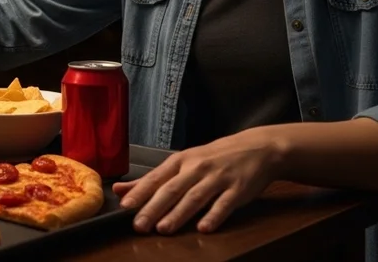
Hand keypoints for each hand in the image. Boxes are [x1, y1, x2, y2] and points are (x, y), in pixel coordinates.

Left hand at [113, 129, 281, 234]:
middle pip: (172, 189)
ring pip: (195, 197)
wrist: (257, 148)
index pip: (156, 178)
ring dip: (178, 214)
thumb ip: (153, 179)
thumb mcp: (183, 162)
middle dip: (154, 208)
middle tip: (139, 225)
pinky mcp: (238, 189)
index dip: (140, 193)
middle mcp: (197, 168)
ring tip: (164, 229)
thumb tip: (120, 190)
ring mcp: (218, 177)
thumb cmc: (215, 157)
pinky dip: (214, 216)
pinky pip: (224, 204)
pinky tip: (204, 228)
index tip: (125, 207)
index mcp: (181, 160)